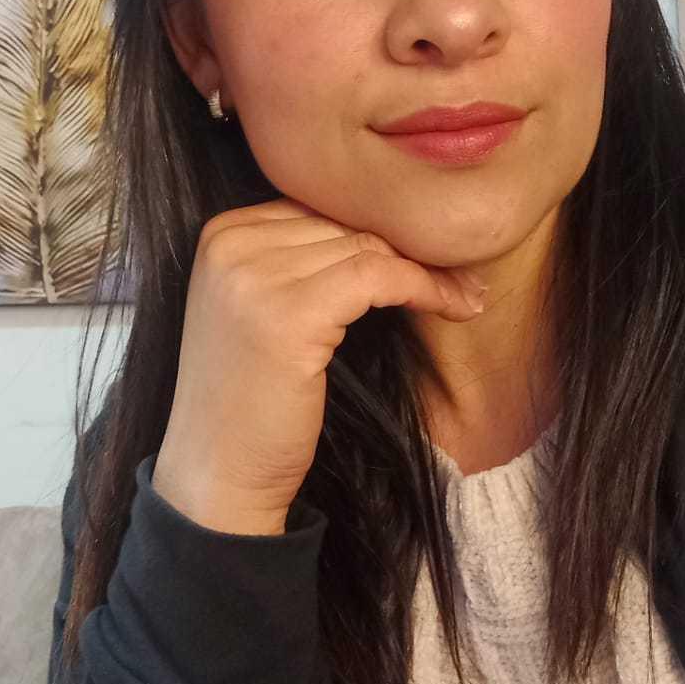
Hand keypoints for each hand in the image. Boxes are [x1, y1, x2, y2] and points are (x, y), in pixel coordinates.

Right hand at [150, 197, 485, 534]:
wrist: (219, 477)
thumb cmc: (250, 401)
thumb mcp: (260, 310)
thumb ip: (298, 261)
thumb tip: (386, 226)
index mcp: (220, 235)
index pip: (318, 206)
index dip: (377, 228)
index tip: (428, 251)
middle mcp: (229, 245)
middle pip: (343, 223)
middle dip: (406, 247)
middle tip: (462, 273)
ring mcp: (254, 276)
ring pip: (367, 247)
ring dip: (427, 270)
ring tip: (465, 294)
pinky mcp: (290, 313)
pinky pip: (379, 277)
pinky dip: (425, 287)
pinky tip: (455, 305)